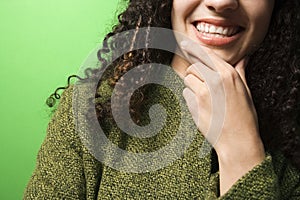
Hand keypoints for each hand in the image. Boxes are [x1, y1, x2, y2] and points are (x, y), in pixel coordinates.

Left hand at [180, 40, 264, 193]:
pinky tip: (203, 108)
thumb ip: (240, 72)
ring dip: (193, 85)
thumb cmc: (244, 116)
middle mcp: (214, 80)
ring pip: (188, 79)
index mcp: (228, 74)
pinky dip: (191, 98)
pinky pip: (186, 94)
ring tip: (206, 98)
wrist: (237, 141)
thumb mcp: (246, 91)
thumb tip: (242, 59)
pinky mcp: (193, 105)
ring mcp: (202, 93)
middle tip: (205, 85)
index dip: (193, 48)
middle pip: (193, 66)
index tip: (184, 43)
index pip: (205, 54)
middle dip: (196, 73)